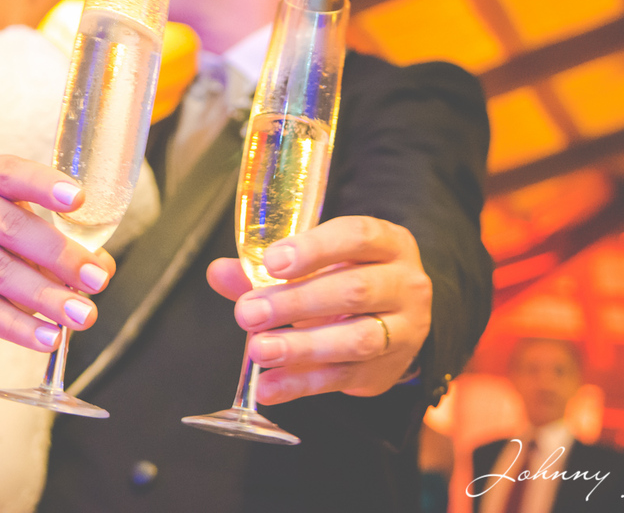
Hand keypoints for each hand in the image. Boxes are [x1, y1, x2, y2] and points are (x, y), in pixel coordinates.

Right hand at [0, 154, 115, 351]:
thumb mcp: (30, 234)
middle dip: (61, 257)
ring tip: (82, 316)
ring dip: (46, 297)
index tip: (80, 200)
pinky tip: (48, 337)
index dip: (45, 185)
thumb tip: (102, 266)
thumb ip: (67, 243)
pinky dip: (19, 326)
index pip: (12, 173)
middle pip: (10, 227)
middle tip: (97, 281)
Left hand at [207, 216, 430, 403]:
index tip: (272, 263)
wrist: (391, 320)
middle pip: (355, 290)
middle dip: (296, 302)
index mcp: (388, 243)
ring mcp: (403, 330)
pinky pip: (344, 378)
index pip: (358, 236)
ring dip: (302, 346)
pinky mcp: (387, 370)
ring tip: (258, 350)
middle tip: (248, 313)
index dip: (315, 249)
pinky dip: (302, 383)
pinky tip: (269, 386)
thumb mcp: (316, 263)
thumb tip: (218, 272)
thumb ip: (267, 268)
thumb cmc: (345, 278)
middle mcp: (404, 284)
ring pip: (358, 339)